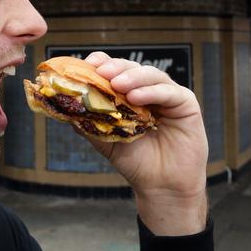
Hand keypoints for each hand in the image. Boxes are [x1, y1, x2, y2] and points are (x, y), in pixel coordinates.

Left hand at [82, 52, 208, 235]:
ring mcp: (168, 96)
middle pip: (132, 69)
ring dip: (132, 77)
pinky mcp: (186, 104)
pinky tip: (136, 97)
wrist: (160, 187)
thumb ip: (87, 121)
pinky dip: (151, 91)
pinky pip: (169, 92)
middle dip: (116, 68)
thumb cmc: (135, 161)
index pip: (116, 71)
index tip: (89, 64)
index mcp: (129, 94)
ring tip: (117, 84)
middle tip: (102, 72)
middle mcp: (148, 90)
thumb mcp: (105, 139)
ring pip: (151, 75)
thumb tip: (64, 105)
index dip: (103, 63)